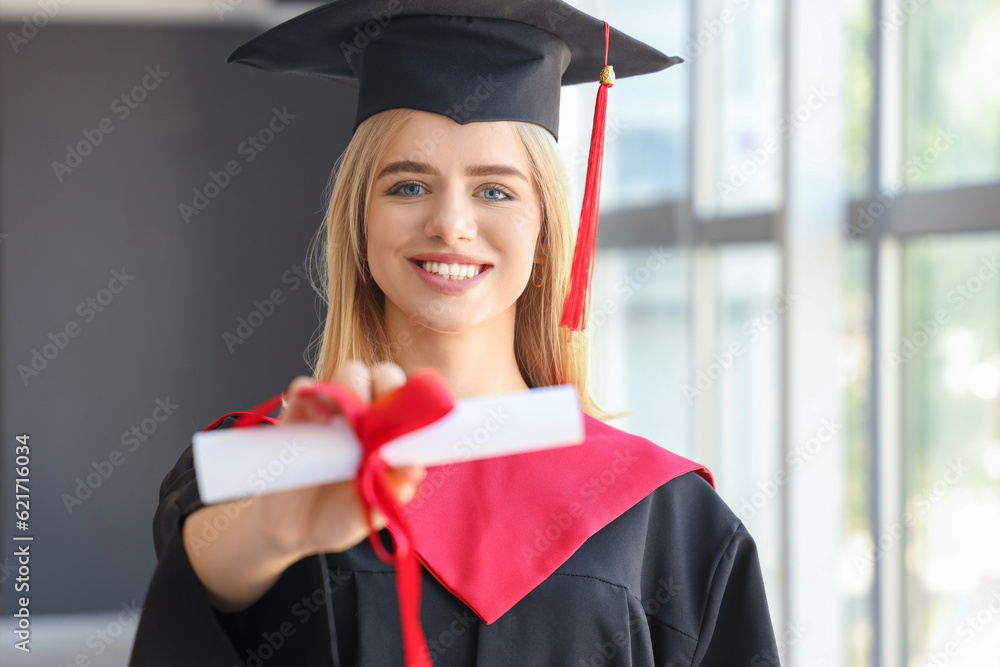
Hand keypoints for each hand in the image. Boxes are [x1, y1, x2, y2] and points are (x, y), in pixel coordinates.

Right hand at [253, 360, 426, 557]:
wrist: (293, 530)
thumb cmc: (339, 515)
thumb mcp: (368, 512)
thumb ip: (390, 494)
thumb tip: (414, 472)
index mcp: (389, 433)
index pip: (411, 398)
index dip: (414, 401)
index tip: (406, 424)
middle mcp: (364, 415)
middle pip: (384, 374)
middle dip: (388, 387)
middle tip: (377, 420)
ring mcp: (332, 410)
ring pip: (351, 372)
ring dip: (355, 389)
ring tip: (349, 424)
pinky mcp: (297, 414)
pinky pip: (305, 388)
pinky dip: (314, 396)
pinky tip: (322, 421)